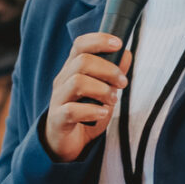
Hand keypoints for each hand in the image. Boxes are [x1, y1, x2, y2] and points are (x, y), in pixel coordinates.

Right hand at [41, 33, 130, 162]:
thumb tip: (126, 54)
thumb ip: (113, 74)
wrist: (66, 144)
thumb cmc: (84, 114)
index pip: (80, 44)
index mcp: (72, 70)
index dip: (99, 40)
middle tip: (122, 83)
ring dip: (102, 90)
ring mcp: (58, 99)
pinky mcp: (58, 119)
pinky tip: (102, 113)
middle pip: (82, 62)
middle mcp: (62, 81)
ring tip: (113, 100)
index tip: (119, 44)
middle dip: (109, 70)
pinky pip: (71, 110)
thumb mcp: (102, 92)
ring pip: (77, 82)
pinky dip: (92, 110)